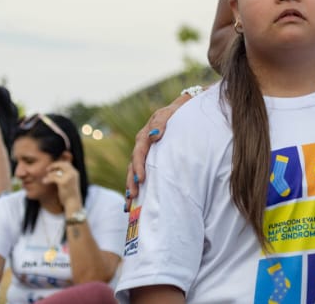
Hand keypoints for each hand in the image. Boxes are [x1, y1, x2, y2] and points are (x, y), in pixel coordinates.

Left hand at [47, 160, 82, 211]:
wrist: (73, 202)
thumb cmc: (70, 194)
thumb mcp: (70, 182)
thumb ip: (66, 176)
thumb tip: (56, 172)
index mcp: (75, 172)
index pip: (66, 163)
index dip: (58, 164)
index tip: (52, 168)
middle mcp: (73, 173)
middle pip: (62, 164)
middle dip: (54, 165)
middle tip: (47, 170)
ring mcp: (69, 177)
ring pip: (56, 171)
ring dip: (49, 174)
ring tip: (45, 178)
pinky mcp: (63, 182)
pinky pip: (53, 177)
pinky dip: (47, 179)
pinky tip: (44, 182)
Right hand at [125, 92, 195, 208]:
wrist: (184, 109)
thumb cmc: (177, 111)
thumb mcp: (169, 113)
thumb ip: (161, 123)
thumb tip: (153, 136)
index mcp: (144, 136)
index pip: (138, 153)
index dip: (139, 167)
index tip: (141, 180)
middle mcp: (142, 146)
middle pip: (133, 167)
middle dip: (131, 183)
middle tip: (132, 197)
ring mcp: (146, 154)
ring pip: (134, 172)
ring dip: (131, 188)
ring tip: (129, 205)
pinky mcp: (151, 160)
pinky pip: (142, 173)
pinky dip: (138, 186)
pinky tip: (137, 201)